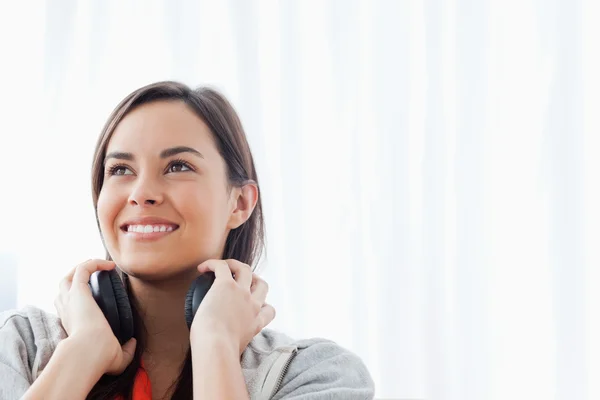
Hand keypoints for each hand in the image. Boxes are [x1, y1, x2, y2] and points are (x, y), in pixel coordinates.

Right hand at [54, 259, 136, 374]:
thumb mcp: (116, 359)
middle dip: (75, 280)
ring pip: (68, 277)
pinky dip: (94, 263)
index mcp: (73, 325)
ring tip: (100, 265)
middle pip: (63, 290)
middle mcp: (68, 311)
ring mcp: (71, 300)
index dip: (78, 300)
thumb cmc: (99, 359)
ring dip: (82, 268)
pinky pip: (82, 269)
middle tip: (94, 275)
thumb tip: (133, 342)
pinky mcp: (78, 291)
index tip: (97, 296)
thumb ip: (126, 351)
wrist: (88, 353)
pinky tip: (110, 265)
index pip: (68, 308)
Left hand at [190, 259, 275, 355]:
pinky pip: (222, 266)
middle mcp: (253, 306)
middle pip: (262, 284)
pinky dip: (213, 264)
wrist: (217, 348)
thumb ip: (234, 347)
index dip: (264, 304)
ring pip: (245, 269)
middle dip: (254, 279)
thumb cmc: (219, 355)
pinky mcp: (226, 285)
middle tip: (240, 280)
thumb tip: (222, 353)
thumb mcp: (235, 351)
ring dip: (235, 265)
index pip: (269, 310)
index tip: (255, 305)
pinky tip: (202, 267)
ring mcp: (241, 293)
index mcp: (256, 324)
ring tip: (223, 266)